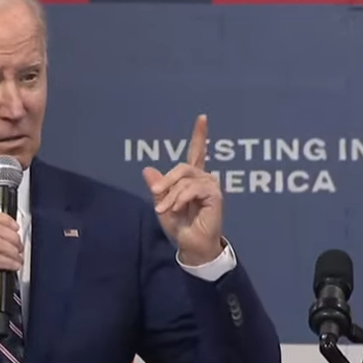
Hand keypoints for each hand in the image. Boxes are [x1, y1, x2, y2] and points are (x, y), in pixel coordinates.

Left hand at [141, 114, 224, 265]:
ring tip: (165, 210)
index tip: (202, 117)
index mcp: (192, 179)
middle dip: (166, 181)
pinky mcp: (215, 195)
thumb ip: (158, 188)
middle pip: (183, 167)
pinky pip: (193, 188)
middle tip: (155, 195)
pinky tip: (177, 209)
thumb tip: (147, 170)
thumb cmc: (180, 227)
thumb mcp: (162, 206)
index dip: (200, 135)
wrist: (191, 245)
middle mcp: (204, 179)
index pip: (197, 152)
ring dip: (171, 195)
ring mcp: (211, 186)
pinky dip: (180, 198)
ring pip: (185, 179)